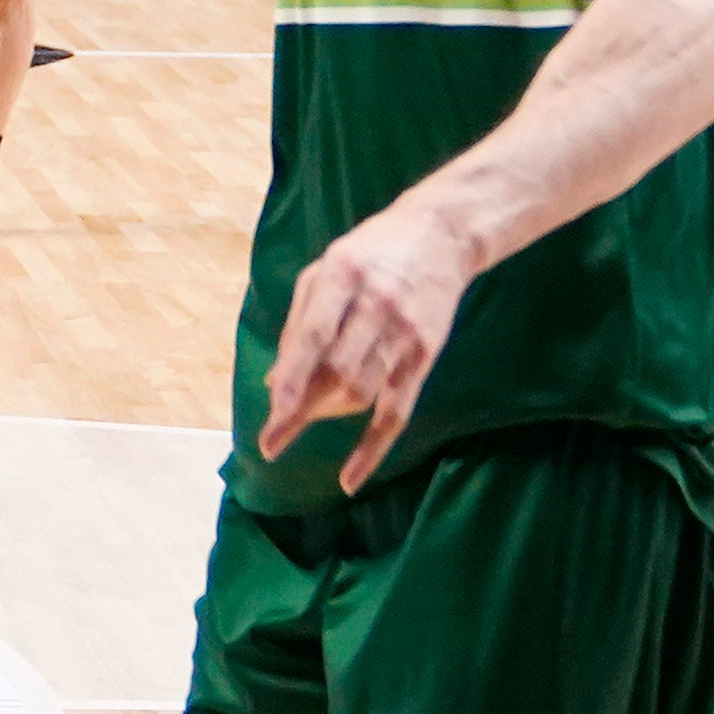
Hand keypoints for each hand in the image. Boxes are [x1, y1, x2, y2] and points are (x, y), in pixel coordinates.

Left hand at [257, 199, 476, 493]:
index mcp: (342, 276)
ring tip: (306, 418)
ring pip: (361, 394)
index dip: (293, 382)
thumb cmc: (370, 252)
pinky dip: (372, 449)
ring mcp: (404, 333)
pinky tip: (350, 477)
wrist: (441, 236)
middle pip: (337, 373)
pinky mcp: (425, 355)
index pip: (313, 337)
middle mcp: (376, 306)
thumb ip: (298, 323)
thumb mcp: (325, 270)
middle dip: (304, 406)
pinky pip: (397, 413)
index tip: (272, 418)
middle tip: (278, 428)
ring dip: (328, 414)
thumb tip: (274, 384)